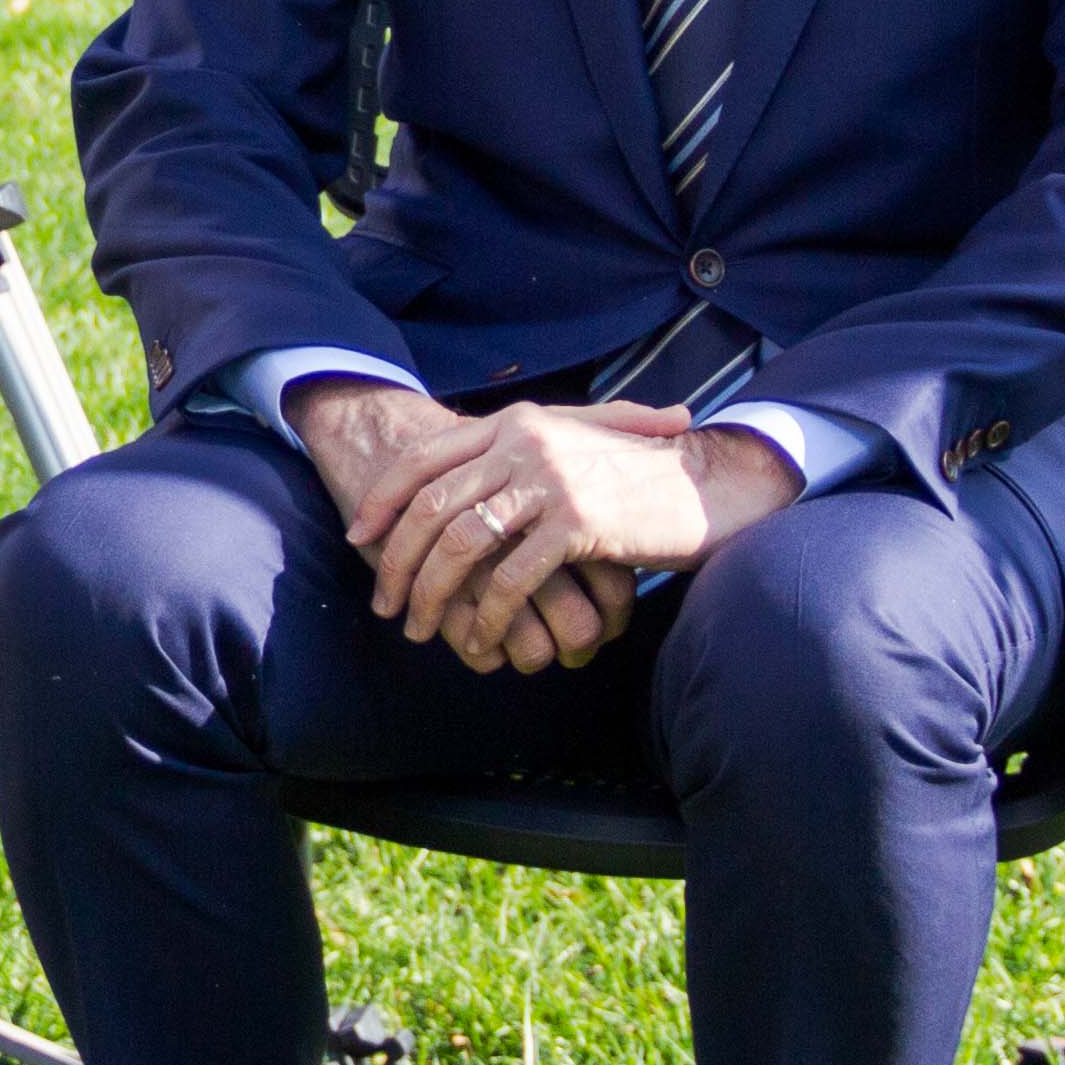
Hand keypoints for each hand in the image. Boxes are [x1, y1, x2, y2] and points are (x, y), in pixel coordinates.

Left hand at [290, 381, 634, 676]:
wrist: (704, 483)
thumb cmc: (631, 475)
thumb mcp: (566, 446)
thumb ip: (511, 455)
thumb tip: (451, 486)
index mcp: (513, 423)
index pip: (423, 458)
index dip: (383, 500)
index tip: (360, 538)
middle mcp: (523, 443)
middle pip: (431, 508)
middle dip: (397, 563)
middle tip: (384, 604)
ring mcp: (550, 482)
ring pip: (461, 546)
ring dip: (432, 597)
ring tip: (421, 630)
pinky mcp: (579, 524)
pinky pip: (512, 580)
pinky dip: (488, 617)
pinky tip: (480, 641)